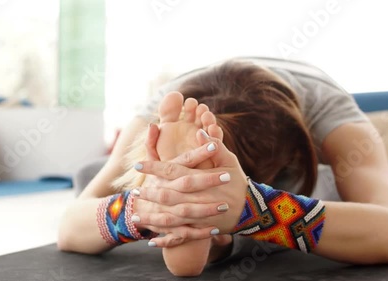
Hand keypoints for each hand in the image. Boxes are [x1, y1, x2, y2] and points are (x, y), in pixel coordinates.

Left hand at [133, 128, 248, 246]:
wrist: (253, 210)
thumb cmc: (239, 183)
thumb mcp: (230, 162)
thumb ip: (215, 147)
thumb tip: (200, 132)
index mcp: (201, 180)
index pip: (172, 171)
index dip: (153, 168)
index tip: (137, 165)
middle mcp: (196, 200)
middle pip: (166, 196)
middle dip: (149, 193)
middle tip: (135, 190)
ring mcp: (197, 218)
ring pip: (169, 219)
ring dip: (151, 217)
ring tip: (135, 215)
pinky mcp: (200, 231)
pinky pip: (180, 237)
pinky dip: (166, 241)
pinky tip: (152, 242)